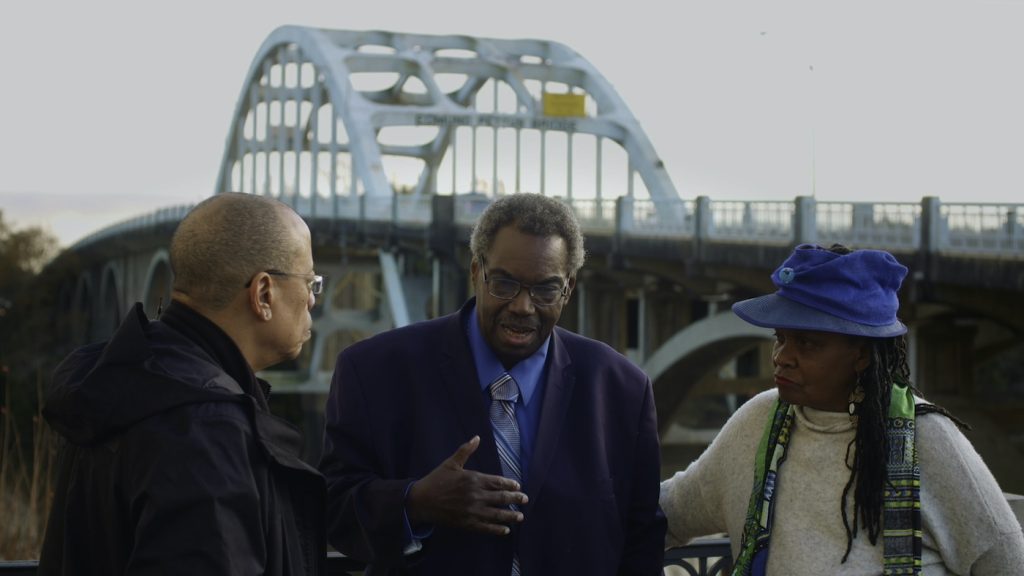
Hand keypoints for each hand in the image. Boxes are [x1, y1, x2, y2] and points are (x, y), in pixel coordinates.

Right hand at [407, 436, 527, 535]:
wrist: (421, 501)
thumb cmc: (436, 480)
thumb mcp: (451, 463)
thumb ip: (465, 451)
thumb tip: (477, 437)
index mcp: (473, 479)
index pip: (498, 482)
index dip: (510, 484)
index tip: (518, 486)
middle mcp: (476, 495)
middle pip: (501, 498)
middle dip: (515, 499)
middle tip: (525, 500)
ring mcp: (472, 511)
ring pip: (496, 514)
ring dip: (510, 516)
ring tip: (520, 517)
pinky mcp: (467, 523)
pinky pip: (486, 527)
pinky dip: (497, 529)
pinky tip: (506, 530)